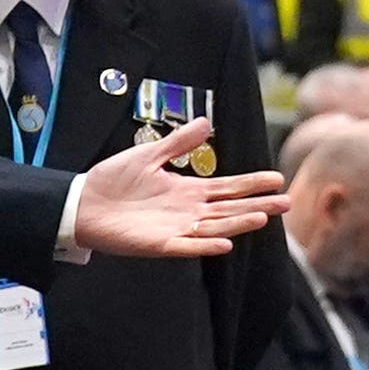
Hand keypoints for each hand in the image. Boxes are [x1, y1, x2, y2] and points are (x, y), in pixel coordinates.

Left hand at [72, 121, 286, 257]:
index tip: (276, 179)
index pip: (228, 187)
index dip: (252, 183)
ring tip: (263, 218)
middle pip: (230, 209)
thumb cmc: (113, 181)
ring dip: (238, 223)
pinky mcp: (159, 244)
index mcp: (188, 191)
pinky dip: (205, 246)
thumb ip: (178, 142)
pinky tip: (225, 244)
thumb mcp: (148, 154)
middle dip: (258, 205)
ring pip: (215, 227)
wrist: (82, 204)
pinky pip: (187, 247)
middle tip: (285, 203)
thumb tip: (206, 123)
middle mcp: (188, 211)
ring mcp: (176, 229)